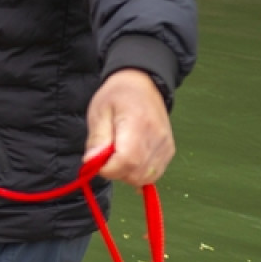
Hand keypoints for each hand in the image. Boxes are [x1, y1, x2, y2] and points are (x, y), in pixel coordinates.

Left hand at [83, 69, 174, 185]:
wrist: (143, 84)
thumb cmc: (117, 96)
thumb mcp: (99, 111)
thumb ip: (97, 138)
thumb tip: (92, 162)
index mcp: (138, 125)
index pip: (127, 161)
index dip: (108, 168)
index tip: (96, 161)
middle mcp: (157, 138)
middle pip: (136, 173)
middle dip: (115, 172)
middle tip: (105, 156)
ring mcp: (166, 146)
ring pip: (146, 177)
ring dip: (127, 174)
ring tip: (117, 154)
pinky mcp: (169, 151)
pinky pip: (154, 173)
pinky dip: (139, 173)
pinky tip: (129, 159)